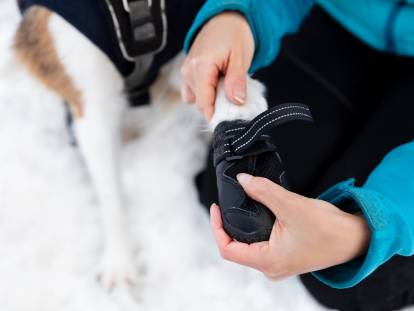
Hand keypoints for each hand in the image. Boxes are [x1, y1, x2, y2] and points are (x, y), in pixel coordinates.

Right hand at [181, 12, 253, 119]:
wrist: (225, 19)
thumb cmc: (234, 35)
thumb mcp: (241, 57)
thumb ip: (237, 81)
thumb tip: (235, 101)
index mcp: (201, 67)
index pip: (203, 103)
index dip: (217, 114)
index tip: (230, 116)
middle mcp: (189, 71)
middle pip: (200, 103)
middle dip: (217, 105)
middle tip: (233, 93)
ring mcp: (186, 72)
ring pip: (196, 99)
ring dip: (211, 98)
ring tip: (225, 85)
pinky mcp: (187, 72)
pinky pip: (192, 92)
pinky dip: (204, 93)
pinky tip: (216, 85)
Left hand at [210, 173, 370, 279]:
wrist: (356, 238)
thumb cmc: (329, 228)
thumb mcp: (292, 206)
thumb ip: (264, 192)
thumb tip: (242, 180)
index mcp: (269, 262)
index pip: (228, 249)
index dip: (216, 227)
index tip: (216, 207)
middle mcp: (271, 268)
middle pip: (236, 247)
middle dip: (228, 225)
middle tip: (227, 202)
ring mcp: (278, 264)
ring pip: (248, 245)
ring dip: (241, 226)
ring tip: (241, 204)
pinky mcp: (285, 256)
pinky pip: (260, 244)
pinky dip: (254, 228)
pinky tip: (257, 212)